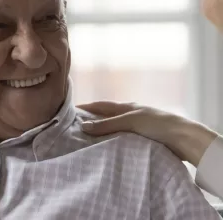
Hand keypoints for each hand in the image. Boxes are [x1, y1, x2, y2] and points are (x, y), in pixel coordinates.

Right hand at [78, 101, 217, 166]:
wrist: (182, 137)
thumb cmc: (156, 124)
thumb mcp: (129, 121)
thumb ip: (107, 124)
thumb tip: (83, 126)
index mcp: (126, 107)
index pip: (101, 105)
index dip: (86, 107)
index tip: (70, 110)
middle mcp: (128, 115)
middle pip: (105, 116)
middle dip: (91, 120)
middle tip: (74, 127)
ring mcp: (134, 127)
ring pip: (112, 129)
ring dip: (101, 133)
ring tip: (86, 140)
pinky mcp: (140, 139)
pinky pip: (120, 139)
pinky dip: (111, 142)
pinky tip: (105, 148)